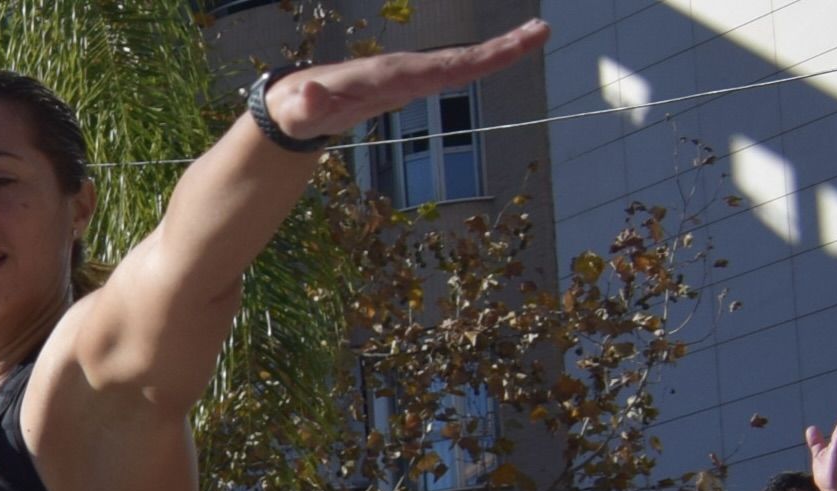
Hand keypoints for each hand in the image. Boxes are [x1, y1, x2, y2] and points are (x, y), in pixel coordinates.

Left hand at [264, 20, 549, 142]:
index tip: (505, 52)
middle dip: (498, 49)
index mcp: (385, 76)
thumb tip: (308, 93)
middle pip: (457, 60)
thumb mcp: (297, 111)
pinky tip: (503, 56)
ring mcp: (408, 76)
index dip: (469, 63)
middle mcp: (403, 70)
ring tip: (536, 35)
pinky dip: (479, 63)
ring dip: (498, 52)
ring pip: (459, 63)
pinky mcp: (410, 84)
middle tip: (540, 32)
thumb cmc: (297, 107)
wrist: (296, 101)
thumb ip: (306, 105)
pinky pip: (449, 73)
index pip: (434, 70)